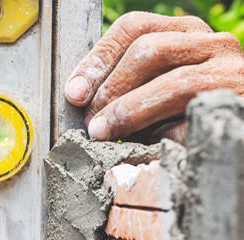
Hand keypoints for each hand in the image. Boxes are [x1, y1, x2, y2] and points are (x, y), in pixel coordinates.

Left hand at [64, 12, 243, 142]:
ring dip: (130, 112)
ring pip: (174, 84)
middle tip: (91, 122)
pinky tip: (150, 148)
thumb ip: (123, 87)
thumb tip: (79, 99)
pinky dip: (166, 137)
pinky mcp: (238, 106)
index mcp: (185, 33)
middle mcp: (213, 44)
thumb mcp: (152, 91)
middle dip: (110, 89)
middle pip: (148, 51)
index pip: (133, 28)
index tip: (74, 94)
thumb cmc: (186, 115)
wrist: (236, 134)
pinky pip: (195, 121)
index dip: (96, 60)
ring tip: (105, 134)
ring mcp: (232, 74)